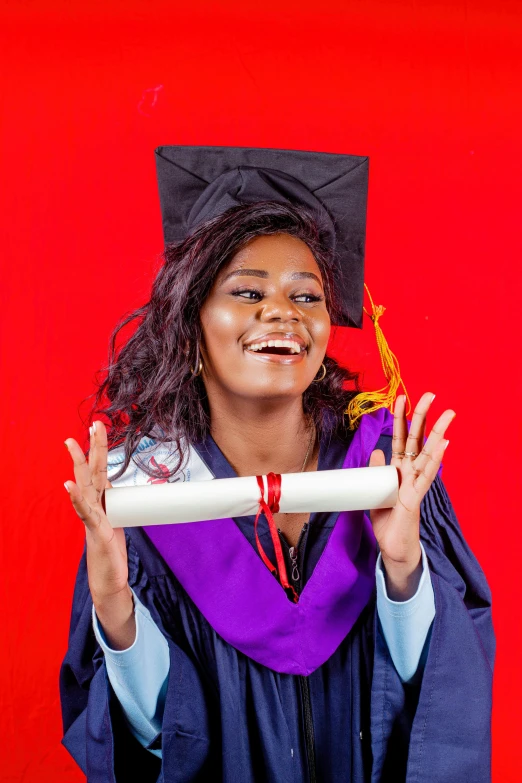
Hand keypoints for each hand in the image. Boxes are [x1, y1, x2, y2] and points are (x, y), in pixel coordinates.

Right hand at [64, 420, 134, 648]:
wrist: (110, 579)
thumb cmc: (113, 550)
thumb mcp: (120, 520)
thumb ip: (121, 505)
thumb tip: (136, 490)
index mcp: (102, 500)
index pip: (100, 468)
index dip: (101, 447)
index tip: (100, 426)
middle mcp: (94, 505)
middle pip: (92, 470)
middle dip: (93, 446)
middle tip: (94, 424)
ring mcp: (92, 517)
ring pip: (85, 486)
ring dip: (79, 466)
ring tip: (72, 446)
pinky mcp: (95, 532)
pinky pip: (85, 512)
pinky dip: (76, 498)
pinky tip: (69, 485)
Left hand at [369, 393, 454, 598]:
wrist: (392, 547)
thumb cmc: (387, 520)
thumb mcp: (376, 491)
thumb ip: (376, 471)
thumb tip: (377, 450)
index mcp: (399, 469)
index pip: (401, 438)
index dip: (400, 418)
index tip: (399, 397)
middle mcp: (410, 472)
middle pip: (418, 439)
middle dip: (423, 416)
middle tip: (430, 394)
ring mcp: (415, 483)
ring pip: (428, 453)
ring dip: (438, 433)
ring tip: (448, 414)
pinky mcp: (416, 497)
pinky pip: (427, 476)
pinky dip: (435, 460)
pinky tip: (444, 445)